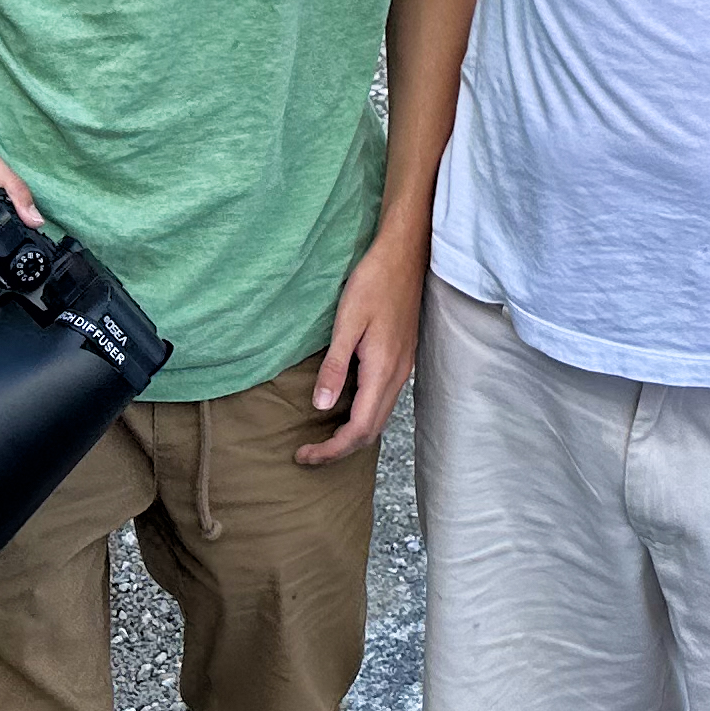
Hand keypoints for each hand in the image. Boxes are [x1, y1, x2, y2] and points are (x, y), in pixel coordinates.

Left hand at [301, 231, 425, 464]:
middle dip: (340, 449)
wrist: (406, 255)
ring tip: (322, 437)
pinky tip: (345, 407)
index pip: (359, 429)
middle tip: (308, 454)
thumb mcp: (347, 322)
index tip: (304, 455)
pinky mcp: (402, 358)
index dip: (331, 450)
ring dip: (352, 434)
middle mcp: (398, 375)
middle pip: (372, 431)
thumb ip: (335, 366)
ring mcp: (404, 367)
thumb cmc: (374, 282)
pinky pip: (384, 400)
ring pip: (380, 417)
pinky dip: (363, 416)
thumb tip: (321, 407)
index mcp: (383, 370)